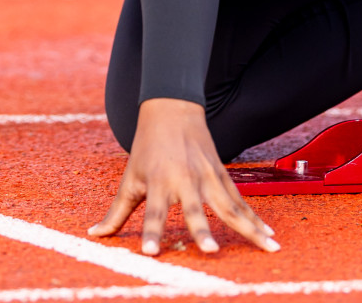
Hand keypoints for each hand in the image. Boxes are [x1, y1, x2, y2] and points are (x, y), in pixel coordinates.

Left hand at [88, 98, 278, 255]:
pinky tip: (268, 235)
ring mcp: (207, 177)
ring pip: (230, 207)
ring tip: (267, 247)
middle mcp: (184, 180)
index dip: (151, 232)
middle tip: (210, 251)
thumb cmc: (147, 148)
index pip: (153, 213)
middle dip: (203, 231)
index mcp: (159, 182)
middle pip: (195, 210)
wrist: (172, 109)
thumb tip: (94, 235)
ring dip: (249, 228)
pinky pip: (241, 201)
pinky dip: (255, 218)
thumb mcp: (130, 178)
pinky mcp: (222, 175)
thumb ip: (116, 212)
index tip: (151, 253)